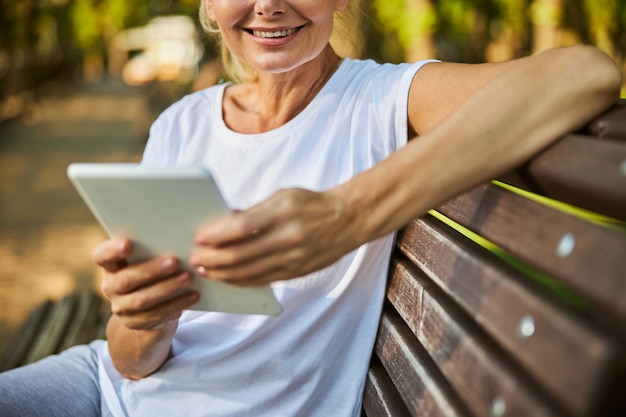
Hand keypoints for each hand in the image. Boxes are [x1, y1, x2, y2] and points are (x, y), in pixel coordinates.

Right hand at [93, 238, 198, 329]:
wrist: (150, 306)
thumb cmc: (152, 270)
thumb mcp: (148, 259)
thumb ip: (153, 249)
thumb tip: (177, 239)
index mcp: (111, 265)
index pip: (102, 256)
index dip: (111, 251)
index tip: (127, 244)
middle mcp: (110, 286)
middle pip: (126, 279)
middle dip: (151, 270)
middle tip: (174, 261)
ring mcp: (120, 307)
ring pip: (142, 299)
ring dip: (167, 288)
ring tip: (188, 277)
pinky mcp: (134, 323)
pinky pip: (156, 315)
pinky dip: (176, 304)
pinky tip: (193, 295)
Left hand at [190, 188, 356, 285]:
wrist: (348, 219)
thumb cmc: (311, 204)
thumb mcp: (283, 196)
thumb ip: (253, 211)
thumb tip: (223, 223)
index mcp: (284, 212)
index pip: (241, 227)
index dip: (216, 234)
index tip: (199, 236)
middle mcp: (289, 237)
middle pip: (241, 254)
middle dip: (213, 259)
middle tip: (195, 258)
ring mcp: (294, 258)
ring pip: (249, 273)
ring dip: (223, 274)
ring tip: (205, 270)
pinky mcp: (297, 272)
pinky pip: (263, 280)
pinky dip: (241, 280)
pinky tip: (228, 278)